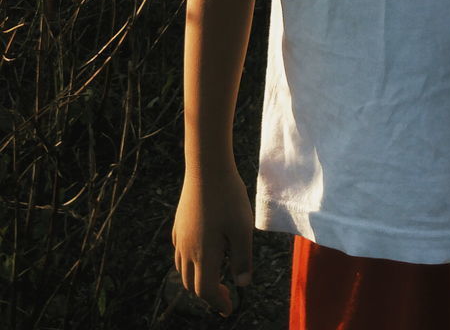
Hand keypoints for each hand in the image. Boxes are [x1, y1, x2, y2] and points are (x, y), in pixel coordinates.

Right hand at [172, 165, 252, 316]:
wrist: (206, 167)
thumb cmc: (228, 197)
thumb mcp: (242, 228)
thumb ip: (243, 258)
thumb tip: (242, 284)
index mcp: (203, 254)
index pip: (205, 290)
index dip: (217, 303)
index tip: (229, 309)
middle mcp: (187, 249)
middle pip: (192, 284)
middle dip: (207, 293)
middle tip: (224, 294)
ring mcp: (180, 236)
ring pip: (183, 269)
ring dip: (197, 278)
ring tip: (214, 275)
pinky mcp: (179, 223)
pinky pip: (180, 252)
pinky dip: (189, 262)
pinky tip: (201, 252)